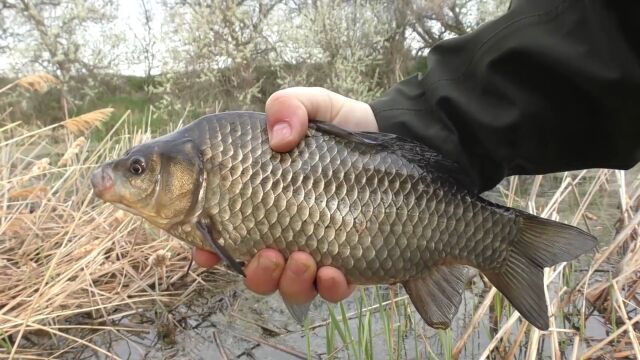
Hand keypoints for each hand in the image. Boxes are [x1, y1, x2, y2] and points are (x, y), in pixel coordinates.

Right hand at [194, 87, 376, 303]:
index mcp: (264, 199)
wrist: (393, 138)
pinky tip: (335, 273)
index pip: (224, 233)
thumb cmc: (343, 125)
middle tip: (269, 253)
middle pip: (255, 272)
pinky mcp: (349, 262)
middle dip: (257, 274)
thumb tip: (279, 138)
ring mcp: (316, 250)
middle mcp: (284, 231)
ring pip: (289, 287)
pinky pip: (332, 291)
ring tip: (305, 260)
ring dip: (290, 283)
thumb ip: (290, 106)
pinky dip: (330, 288)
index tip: (204, 253)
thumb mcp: (315, 104)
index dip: (208, 249)